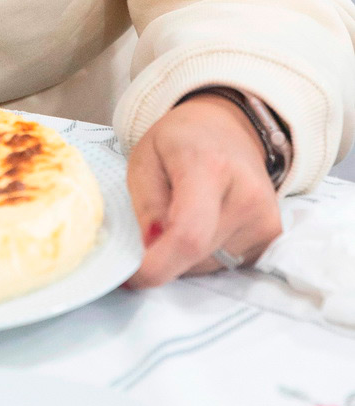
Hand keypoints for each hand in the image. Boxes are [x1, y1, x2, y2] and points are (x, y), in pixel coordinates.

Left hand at [125, 92, 281, 287]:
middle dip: (163, 255)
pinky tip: (204, 223)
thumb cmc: (179, 141)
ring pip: (208, 265)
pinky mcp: (273, 237)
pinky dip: (204, 255)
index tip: (132, 277)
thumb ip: (146, 205)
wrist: (228, 128)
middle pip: (195, 256)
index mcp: (209, 167)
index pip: (188, 234)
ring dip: (184, 255)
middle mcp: (247, 197)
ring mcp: (267, 220)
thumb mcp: (144, 159)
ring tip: (182, 213)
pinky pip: (227, 265)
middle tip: (151, 226)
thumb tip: (151, 251)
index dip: (158, 265)